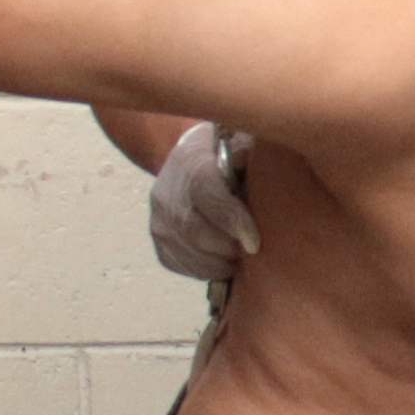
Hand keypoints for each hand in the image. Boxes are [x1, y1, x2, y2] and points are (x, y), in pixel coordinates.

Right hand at [148, 119, 255, 281]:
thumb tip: (256, 166)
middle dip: (227, 248)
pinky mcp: (159, 240)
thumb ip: (250, 153)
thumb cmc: (231, 155)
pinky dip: (206, 270)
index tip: (254, 243)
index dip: (231, 220)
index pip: (205, 192)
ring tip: (240, 258)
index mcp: (191, 160)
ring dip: (219, 263)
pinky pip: (180, 264)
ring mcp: (158, 217)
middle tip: (252, 252)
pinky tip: (223, 261)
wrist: (195, 161)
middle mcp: (167, 190)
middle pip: (193, 230)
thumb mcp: (244, 143)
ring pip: (186, 252)